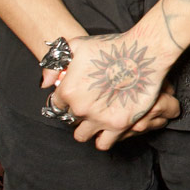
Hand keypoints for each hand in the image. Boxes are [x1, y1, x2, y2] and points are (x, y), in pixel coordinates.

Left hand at [48, 27, 175, 148]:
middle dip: (77, 114)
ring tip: (96, 120)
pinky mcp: (119, 124)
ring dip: (87, 130)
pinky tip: (108, 128)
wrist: (143, 53)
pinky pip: (103, 143)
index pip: (57, 105)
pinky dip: (103, 139)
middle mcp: (81, 107)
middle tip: (89, 105)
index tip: (76, 98)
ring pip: (82, 136)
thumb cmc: (111, 47)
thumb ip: (55, 64)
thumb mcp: (77, 46)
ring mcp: (99, 118)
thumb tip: (46, 83)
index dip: (66, 101)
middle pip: (70, 120)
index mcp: (68, 90)